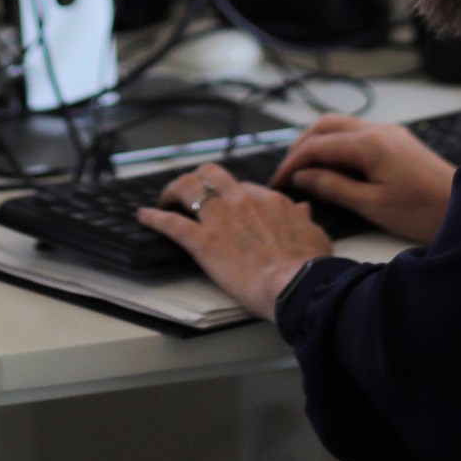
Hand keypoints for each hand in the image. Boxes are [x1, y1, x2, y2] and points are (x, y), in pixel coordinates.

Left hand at [136, 163, 331, 320]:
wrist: (297, 285)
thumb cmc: (310, 267)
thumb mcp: (316, 236)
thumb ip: (305, 219)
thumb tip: (304, 209)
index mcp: (269, 200)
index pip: (244, 188)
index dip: (232, 196)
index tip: (227, 206)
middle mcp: (242, 201)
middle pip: (211, 175)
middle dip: (198, 180)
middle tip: (190, 192)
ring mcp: (220, 219)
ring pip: (188, 188)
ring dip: (173, 190)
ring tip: (164, 199)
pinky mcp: (203, 241)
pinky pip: (171, 223)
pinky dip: (155, 218)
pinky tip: (144, 217)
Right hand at [268, 115, 454, 245]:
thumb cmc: (422, 212)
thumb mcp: (372, 205)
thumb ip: (333, 187)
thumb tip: (302, 176)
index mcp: (370, 144)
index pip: (317, 145)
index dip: (292, 162)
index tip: (278, 182)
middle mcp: (378, 129)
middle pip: (326, 125)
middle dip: (302, 145)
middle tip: (287, 172)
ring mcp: (389, 132)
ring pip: (341, 126)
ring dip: (319, 143)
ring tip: (305, 170)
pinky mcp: (397, 141)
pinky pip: (358, 134)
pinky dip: (337, 146)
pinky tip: (333, 167)